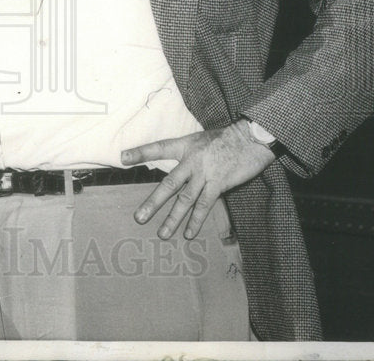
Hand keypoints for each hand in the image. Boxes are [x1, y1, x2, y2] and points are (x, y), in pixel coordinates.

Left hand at [120, 121, 275, 239]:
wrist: (251, 139)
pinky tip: (189, 234)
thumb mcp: (201, 139)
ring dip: (173, 218)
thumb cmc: (226, 139)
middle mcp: (191, 160)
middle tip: (139, 217)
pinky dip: (196, 220)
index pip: (158, 148)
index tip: (122, 158)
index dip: (140, 153)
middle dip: (153, 202)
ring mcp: (205, 174)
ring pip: (185, 200)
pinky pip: (204, 205)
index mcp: (185, 145)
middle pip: (168, 184)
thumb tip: (177, 168)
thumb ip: (187, 153)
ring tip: (162, 234)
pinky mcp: (219, 184)